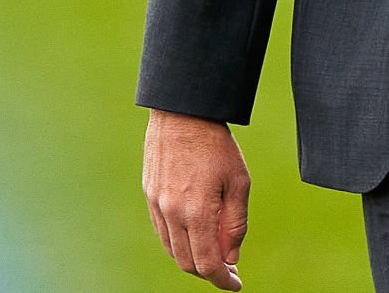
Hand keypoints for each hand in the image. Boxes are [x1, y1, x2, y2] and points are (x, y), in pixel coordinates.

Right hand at [143, 109, 250, 289]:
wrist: (183, 113)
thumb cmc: (217, 145)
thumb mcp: (239, 182)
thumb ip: (235, 223)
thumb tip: (231, 256)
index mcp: (196, 211)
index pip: (206, 263)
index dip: (222, 280)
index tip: (235, 285)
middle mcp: (171, 213)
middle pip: (187, 262)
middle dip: (208, 272)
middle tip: (228, 270)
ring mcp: (156, 205)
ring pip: (172, 249)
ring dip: (192, 259)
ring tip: (214, 254)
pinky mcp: (149, 195)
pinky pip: (162, 232)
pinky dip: (178, 242)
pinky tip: (194, 235)